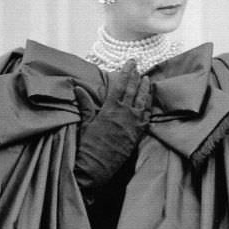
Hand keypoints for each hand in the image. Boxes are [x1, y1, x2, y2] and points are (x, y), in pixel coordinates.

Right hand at [73, 60, 151, 192]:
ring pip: (143, 101)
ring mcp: (133, 123)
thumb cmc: (88, 145)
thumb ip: (85, 104)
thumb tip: (78, 88)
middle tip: (139, 66)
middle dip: (136, 76)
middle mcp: (124, 113)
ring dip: (145, 88)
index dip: (126, 71)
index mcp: (110, 108)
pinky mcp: (138, 133)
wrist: (97, 166)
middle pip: (133, 90)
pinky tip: (150, 99)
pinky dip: (150, 105)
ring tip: (147, 79)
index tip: (131, 62)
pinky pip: (147, 115)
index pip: (120, 84)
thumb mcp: (86, 122)